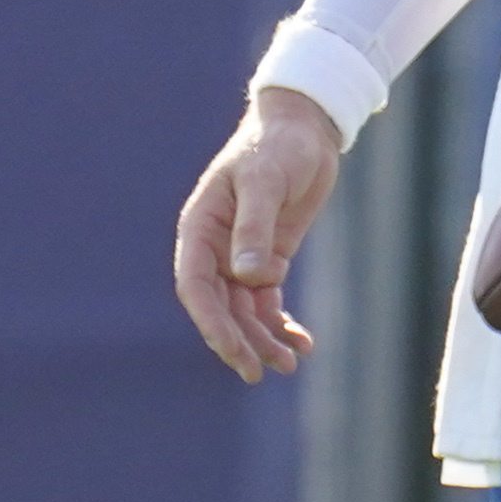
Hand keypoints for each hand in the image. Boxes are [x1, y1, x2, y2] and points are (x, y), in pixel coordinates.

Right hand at [173, 88, 344, 379]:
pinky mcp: (268, 259)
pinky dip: (281, 324)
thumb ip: (254, 227)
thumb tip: (245, 276)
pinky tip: (301, 343)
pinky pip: (267, 301)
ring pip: (244, 311)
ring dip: (262, 339)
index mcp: (200, 228)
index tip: (232, 351)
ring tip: (289, 364)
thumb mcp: (265, 181)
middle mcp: (215, 248)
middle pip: (219, 307)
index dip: (210, 322)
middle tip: (260, 372)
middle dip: (238, 341)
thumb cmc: (278, 147)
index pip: (195, 286)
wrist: (305, 129)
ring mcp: (241, 256)